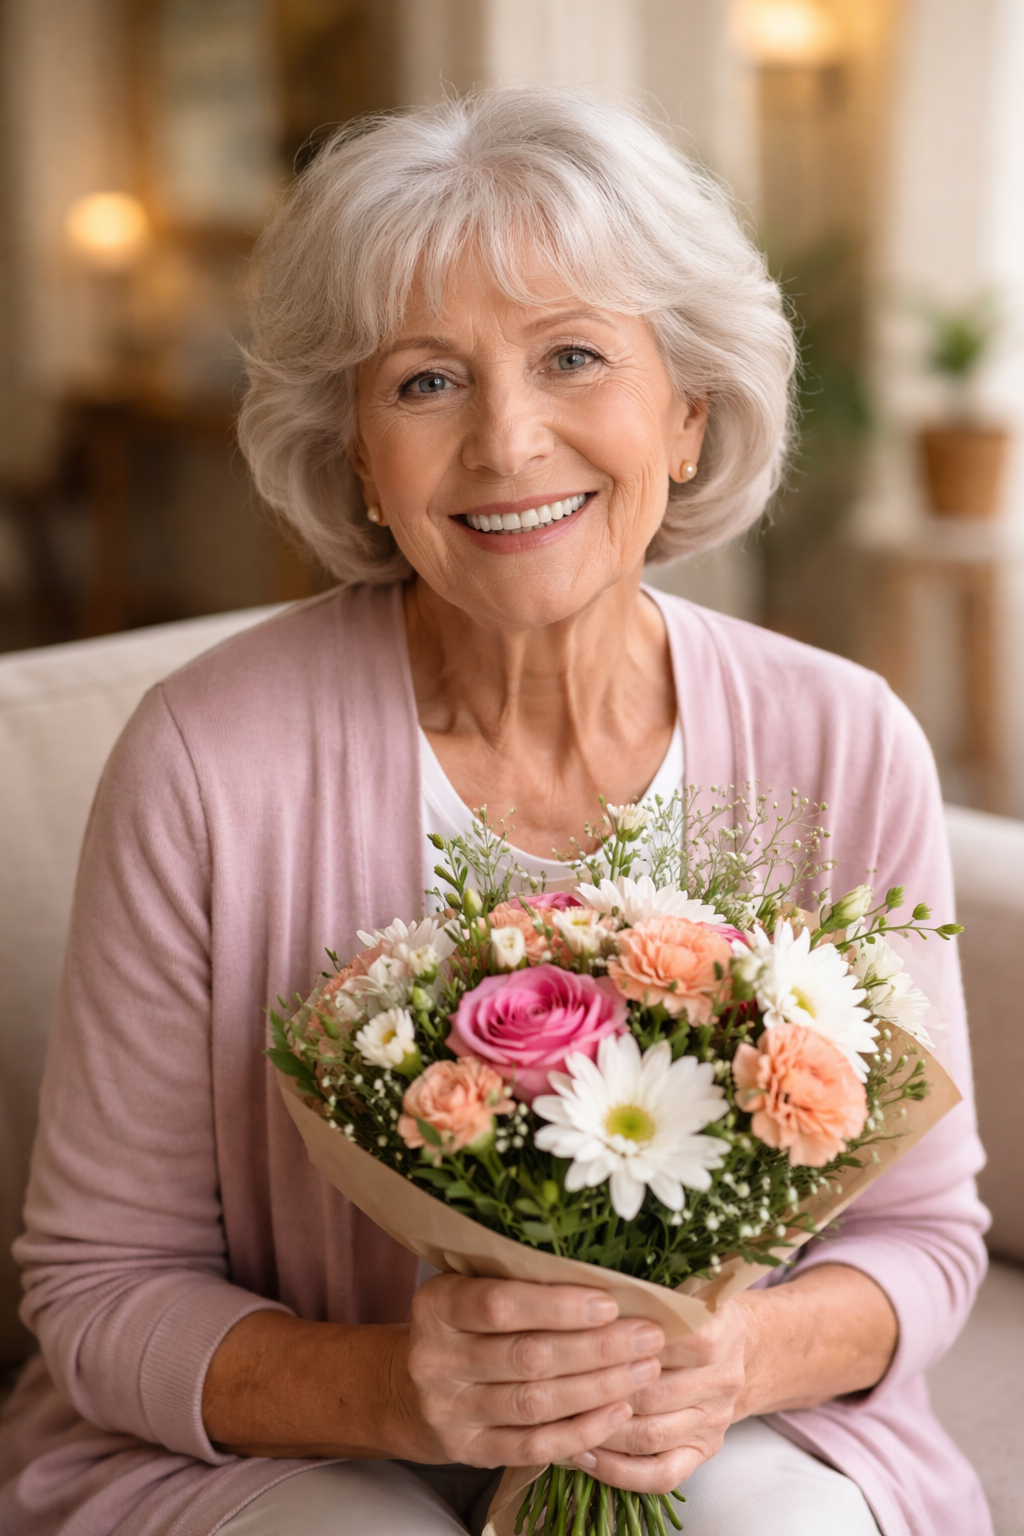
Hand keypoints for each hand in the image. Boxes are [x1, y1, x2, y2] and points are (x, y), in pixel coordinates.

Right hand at [400, 1274, 666, 1468]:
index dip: (556, 1306)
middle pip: (526, 1356)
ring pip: (534, 1403)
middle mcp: (437, 1359)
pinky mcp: (470, 1451)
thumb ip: (518, 1278)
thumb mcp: (470, 1286)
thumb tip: (603, 1268)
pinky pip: (533, 1445)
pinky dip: (581, 1430)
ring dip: (598, 1387)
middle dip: (596, 1347)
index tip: (609, 1302)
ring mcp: (450, 1411)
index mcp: (437, 1306)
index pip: (498, 1305)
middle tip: (648, 1336)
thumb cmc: (462, 1324)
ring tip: (644, 1370)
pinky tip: (618, 1411)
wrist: (408, 1389)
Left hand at [571, 1299, 747, 1494]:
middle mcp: (723, 1379)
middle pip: (653, 1393)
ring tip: (558, 1422)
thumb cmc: (689, 1309)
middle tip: (553, 1386)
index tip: (579, 1338)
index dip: (621, 1344)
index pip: (670, 1342)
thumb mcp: (679, 1286)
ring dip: (601, 1431)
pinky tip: (585, 1456)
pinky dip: (620, 1473)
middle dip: (600, 1392)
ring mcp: (715, 1420)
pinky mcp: (705, 1451)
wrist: (743, 1347)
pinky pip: (663, 1475)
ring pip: (651, 1436)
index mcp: (720, 1331)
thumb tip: (587, 1291)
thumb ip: (645, 1291)